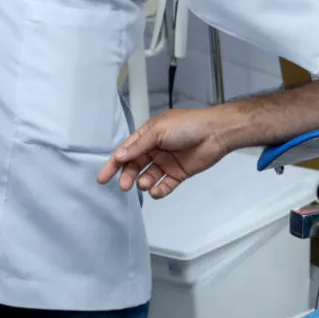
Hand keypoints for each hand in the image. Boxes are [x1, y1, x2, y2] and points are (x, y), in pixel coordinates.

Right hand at [96, 108, 231, 198]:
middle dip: (127, 176)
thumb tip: (119, 156)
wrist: (216, 133)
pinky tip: (156, 191)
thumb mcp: (159, 131)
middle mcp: (156, 149)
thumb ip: (139, 146)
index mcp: (149, 135)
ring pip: (148, 176)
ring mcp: (167, 162)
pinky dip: (159, 190)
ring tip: (145, 183)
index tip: (102, 178)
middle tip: (124, 185)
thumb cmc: (187, 126)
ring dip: (144, 182)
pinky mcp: (179, 173)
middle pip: (135, 166)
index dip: (114, 163)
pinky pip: (164, 185)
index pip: (127, 150)